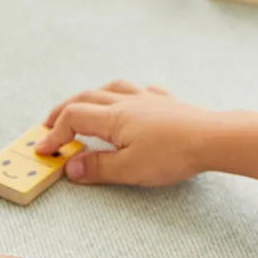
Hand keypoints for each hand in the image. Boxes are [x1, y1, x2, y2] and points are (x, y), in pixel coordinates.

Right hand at [40, 80, 215, 186]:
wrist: (213, 138)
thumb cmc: (174, 154)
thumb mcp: (130, 169)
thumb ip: (98, 168)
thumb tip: (71, 168)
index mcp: (114, 117)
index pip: (73, 118)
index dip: (54, 134)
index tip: (44, 150)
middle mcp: (128, 102)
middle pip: (85, 98)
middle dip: (62, 112)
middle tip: (48, 126)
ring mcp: (149, 99)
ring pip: (112, 88)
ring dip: (91, 97)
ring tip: (84, 108)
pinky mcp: (168, 103)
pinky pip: (141, 91)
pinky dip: (126, 95)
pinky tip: (131, 102)